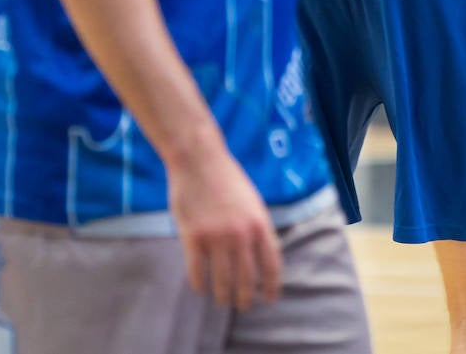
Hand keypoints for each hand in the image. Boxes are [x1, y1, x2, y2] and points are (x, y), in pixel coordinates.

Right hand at [168, 133, 282, 310]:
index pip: (271, 263)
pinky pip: (197, 272)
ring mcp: (216, 237)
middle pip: (247, 277)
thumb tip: (260, 255)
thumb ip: (256, 227)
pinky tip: (201, 288)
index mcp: (260, 223)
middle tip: (243, 306)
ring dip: (223, 296)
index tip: (270, 297)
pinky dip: (199, 284)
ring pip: (221, 279)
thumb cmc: (226, 179)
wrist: (200, 160)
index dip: (272, 285)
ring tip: (223, 301)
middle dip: (246, 296)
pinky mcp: (193, 237)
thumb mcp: (252, 201)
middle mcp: (241, 233)